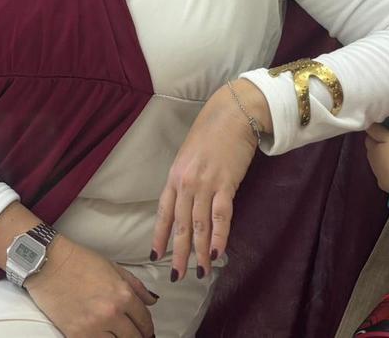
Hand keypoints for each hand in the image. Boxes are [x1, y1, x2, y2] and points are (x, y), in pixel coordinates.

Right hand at [26, 237, 157, 337]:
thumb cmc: (79, 261)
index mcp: (123, 294)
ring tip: (119, 336)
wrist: (48, 263)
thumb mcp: (113, 267)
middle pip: (133, 337)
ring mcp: (93, 326)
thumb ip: (136, 286)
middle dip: (138, 337)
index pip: (144, 320)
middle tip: (137, 336)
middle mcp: (111, 313)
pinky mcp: (76, 335)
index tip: (147, 331)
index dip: (147, 328)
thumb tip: (151, 300)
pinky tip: (103, 337)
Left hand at [151, 81, 266, 282]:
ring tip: (200, 271)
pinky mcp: (225, 184)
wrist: (233, 114)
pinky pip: (220, 216)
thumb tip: (188, 202)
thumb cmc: (212, 132)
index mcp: (174, 175)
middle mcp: (186, 182)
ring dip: (200, 251)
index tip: (155, 255)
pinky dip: (219, 236)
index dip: (159, 235)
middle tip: (177, 275)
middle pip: (181, 225)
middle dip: (179, 253)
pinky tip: (217, 253)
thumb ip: (187, 179)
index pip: (163, 212)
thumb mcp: (190, 155)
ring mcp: (205, 184)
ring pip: (200, 225)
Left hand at [365, 123, 388, 193]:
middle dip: (377, 147)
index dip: (374, 135)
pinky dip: (388, 171)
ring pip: (377, 163)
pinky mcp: (384, 184)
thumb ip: (377, 130)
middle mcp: (371, 161)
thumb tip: (367, 124)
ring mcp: (377, 174)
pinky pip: (384, 174)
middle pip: (372, 151)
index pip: (369, 139)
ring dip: (383, 160)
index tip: (382, 133)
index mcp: (372, 148)